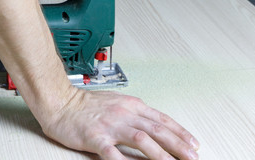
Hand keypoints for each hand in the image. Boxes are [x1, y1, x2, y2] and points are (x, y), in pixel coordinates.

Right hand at [43, 89, 199, 159]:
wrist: (61, 101)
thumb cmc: (85, 103)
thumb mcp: (115, 101)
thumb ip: (133, 112)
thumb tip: (151, 124)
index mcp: (131, 105)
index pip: (162, 119)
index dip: (180, 132)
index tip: (193, 143)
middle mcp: (124, 113)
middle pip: (157, 130)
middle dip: (179, 145)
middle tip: (193, 157)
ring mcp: (110, 125)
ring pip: (142, 140)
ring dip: (161, 155)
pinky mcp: (95, 137)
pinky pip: (113, 153)